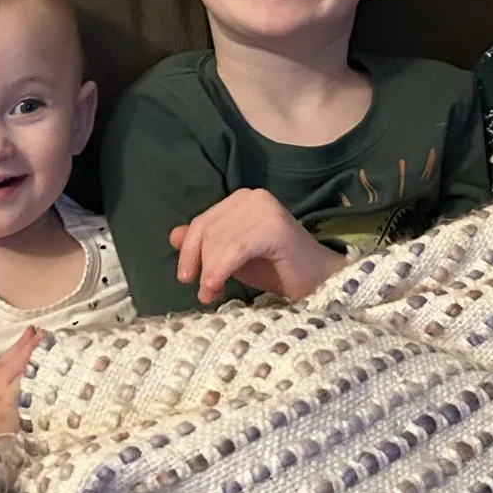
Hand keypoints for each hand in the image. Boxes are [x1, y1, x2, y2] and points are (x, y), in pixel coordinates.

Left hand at [171, 190, 341, 304]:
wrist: (319, 282)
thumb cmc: (278, 269)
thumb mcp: (233, 256)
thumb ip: (207, 244)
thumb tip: (173, 235)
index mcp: (242, 199)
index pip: (202, 221)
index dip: (189, 251)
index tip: (187, 278)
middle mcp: (253, 197)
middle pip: (207, 230)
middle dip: (199, 263)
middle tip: (205, 293)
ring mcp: (265, 209)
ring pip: (218, 240)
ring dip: (209, 272)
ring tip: (212, 295)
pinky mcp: (273, 227)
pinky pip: (235, 249)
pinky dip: (220, 270)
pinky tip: (216, 289)